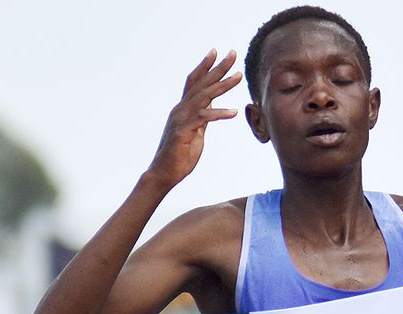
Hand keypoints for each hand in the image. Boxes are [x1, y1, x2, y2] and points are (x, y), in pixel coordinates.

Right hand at [148, 49, 242, 186]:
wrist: (164, 173)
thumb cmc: (180, 155)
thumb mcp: (196, 132)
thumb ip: (202, 118)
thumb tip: (212, 107)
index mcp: (183, 108)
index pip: (194, 81)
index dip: (205, 66)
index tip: (216, 51)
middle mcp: (180, 109)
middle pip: (201, 83)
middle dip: (217, 67)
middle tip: (232, 52)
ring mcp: (181, 119)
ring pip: (203, 96)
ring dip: (222, 85)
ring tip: (238, 76)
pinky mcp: (184, 131)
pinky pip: (203, 118)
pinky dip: (218, 113)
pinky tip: (233, 112)